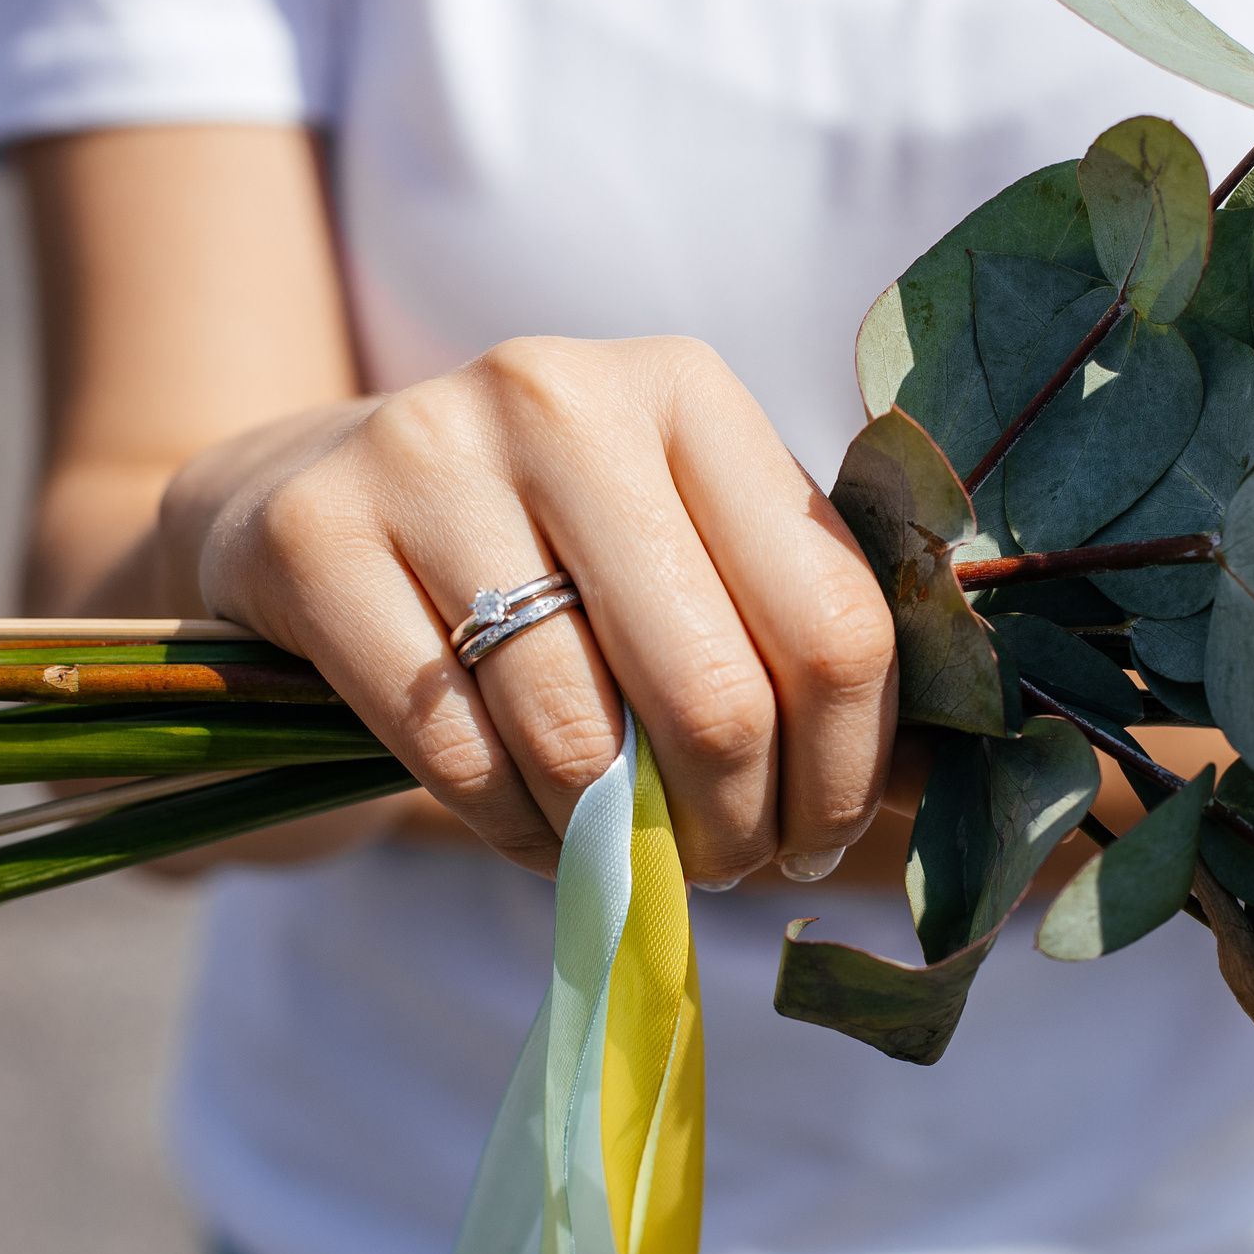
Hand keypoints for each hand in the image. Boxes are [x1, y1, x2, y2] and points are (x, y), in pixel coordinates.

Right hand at [156, 337, 897, 882]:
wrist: (304, 501)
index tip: (818, 835)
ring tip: (620, 849)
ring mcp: (424, 455)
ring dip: (618, 844)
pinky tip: (530, 826)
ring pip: (581, 737)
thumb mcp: (681, 552)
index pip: (832, 622)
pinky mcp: (312, 538)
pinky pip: (456, 754)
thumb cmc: (541, 555)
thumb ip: (798, 644)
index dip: (843, 773)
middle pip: (718, 694)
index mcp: (688, 390)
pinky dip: (514, 831)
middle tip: (722, 864)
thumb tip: (949, 799)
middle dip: (737, 828)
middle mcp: (561, 396)